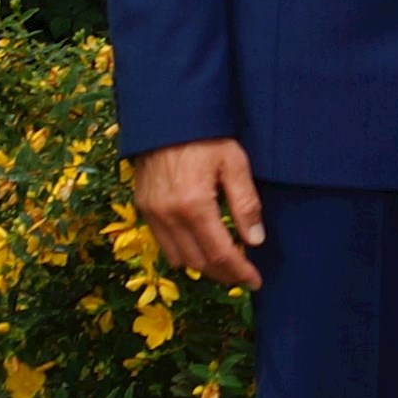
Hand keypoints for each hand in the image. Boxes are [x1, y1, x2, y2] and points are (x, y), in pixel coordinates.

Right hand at [133, 138, 264, 287]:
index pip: (219, 253)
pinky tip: (199, 247)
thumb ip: (246, 204)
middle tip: (243, 276)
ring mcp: (151, 213)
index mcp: (193, 206)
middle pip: (198, 262)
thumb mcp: (235, 164)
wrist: (166, 116)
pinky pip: (163, 243)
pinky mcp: (143, 207)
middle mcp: (168, 215)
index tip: (255, 281)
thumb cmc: (207, 137)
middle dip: (223, 274)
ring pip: (177, 258)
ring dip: (202, 266)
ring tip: (225, 265)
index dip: (239, 272)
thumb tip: (254, 241)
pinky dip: (182, 253)